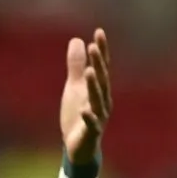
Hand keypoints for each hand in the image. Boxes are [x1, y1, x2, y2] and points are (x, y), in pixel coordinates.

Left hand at [60, 28, 111, 164]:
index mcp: (99, 89)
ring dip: (95, 86)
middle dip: (98, 63)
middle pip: (102, 80)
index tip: (98, 32)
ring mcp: (98, 117)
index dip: (101, 50)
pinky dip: (89, 117)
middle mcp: (102, 101)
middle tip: (93, 46)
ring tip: (90, 71)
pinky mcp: (91, 133)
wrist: (78, 146)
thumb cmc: (78, 115)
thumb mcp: (74, 87)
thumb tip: (77, 40)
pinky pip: (92, 124)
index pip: (101, 66)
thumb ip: (76, 65)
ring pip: (98, 100)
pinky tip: (84, 109)